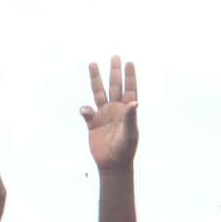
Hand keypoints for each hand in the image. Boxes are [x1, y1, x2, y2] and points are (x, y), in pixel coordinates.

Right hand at [81, 56, 137, 172]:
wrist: (112, 165)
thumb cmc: (125, 150)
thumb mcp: (130, 133)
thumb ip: (131, 117)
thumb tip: (135, 102)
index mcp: (127, 111)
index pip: (130, 90)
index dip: (130, 77)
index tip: (129, 63)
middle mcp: (116, 110)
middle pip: (115, 86)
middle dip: (115, 72)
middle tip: (115, 56)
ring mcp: (104, 116)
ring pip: (99, 93)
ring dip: (96, 79)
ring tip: (92, 63)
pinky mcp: (93, 124)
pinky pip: (87, 112)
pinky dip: (85, 109)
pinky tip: (86, 111)